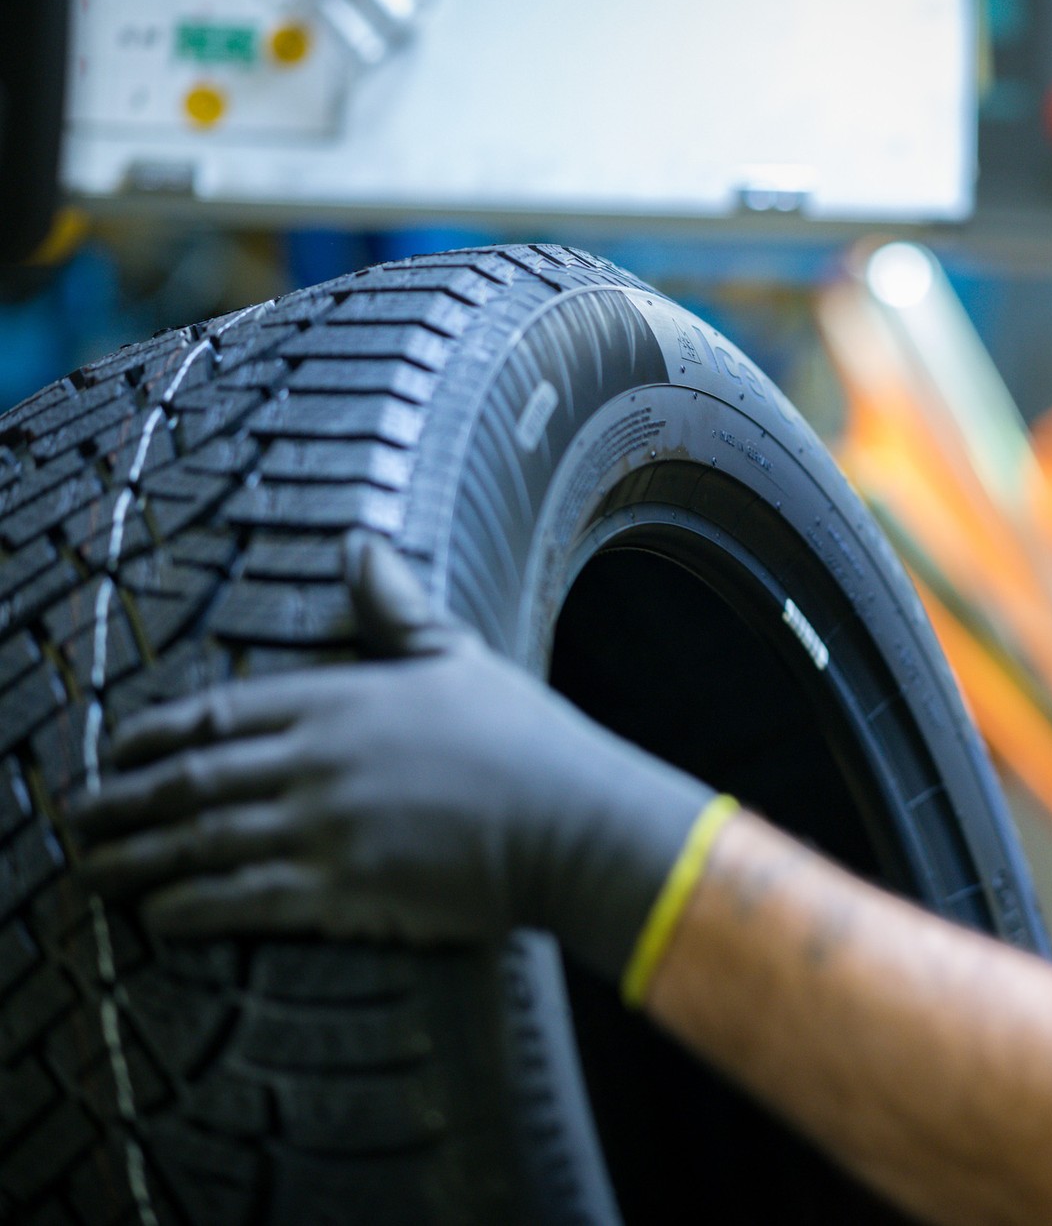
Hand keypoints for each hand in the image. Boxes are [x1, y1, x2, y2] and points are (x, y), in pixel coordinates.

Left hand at [73, 532, 720, 983]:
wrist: (569, 823)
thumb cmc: (525, 739)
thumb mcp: (456, 658)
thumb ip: (395, 608)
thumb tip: (359, 544)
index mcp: (338, 701)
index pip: (217, 712)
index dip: (153, 735)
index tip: (114, 752)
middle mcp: (315, 763)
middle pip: (191, 781)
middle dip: (123, 803)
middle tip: (76, 819)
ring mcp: (322, 830)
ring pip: (201, 842)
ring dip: (136, 858)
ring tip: (93, 871)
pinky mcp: (340, 892)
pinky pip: (240, 900)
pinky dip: (188, 906)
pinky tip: (156, 914)